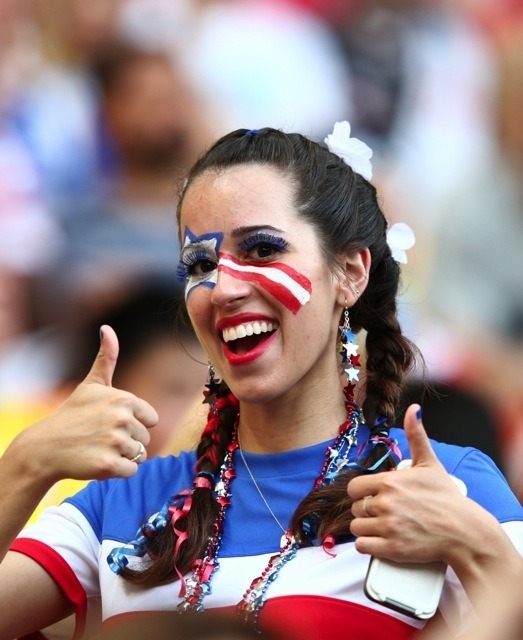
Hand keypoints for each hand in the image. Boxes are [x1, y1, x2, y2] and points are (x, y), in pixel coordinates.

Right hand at [7, 325, 157, 483]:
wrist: (44, 447)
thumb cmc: (72, 415)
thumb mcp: (91, 384)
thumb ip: (106, 358)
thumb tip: (107, 328)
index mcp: (124, 398)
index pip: (152, 419)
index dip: (134, 423)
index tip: (110, 422)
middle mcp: (122, 418)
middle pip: (146, 438)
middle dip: (127, 441)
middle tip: (100, 437)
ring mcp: (115, 442)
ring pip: (140, 455)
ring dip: (122, 456)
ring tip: (98, 448)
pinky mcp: (108, 465)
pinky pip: (131, 471)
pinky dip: (117, 471)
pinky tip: (98, 462)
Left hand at [347, 404, 468, 564]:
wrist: (464, 531)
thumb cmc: (447, 498)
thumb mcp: (430, 463)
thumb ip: (417, 435)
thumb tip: (415, 409)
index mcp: (390, 481)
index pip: (354, 487)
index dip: (361, 492)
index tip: (371, 496)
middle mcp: (386, 503)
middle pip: (355, 507)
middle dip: (366, 510)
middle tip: (384, 512)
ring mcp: (388, 526)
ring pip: (356, 527)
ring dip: (366, 528)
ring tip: (383, 527)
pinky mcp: (392, 548)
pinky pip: (363, 546)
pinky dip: (368, 545)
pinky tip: (380, 541)